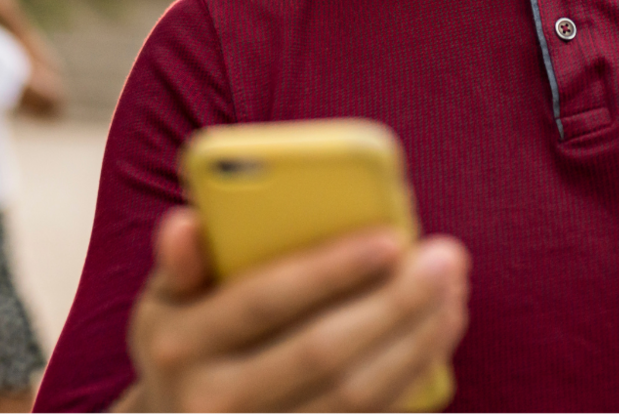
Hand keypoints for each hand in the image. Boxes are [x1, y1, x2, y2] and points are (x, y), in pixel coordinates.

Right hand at [121, 207, 469, 411]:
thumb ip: (184, 260)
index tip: (392, 238)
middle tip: (447, 259)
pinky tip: (435, 338)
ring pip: (354, 396)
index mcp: (179, 345)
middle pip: (322, 353)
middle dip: (394, 304)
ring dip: (415, 343)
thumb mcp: (166, 300)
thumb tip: (187, 223)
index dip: (329, 271)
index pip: (263, 301)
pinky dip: (409, 382)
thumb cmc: (188, 343)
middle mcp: (214, 403)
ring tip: (452, 293)